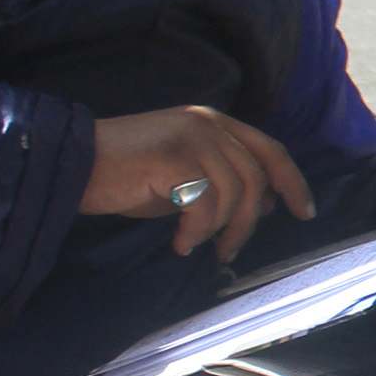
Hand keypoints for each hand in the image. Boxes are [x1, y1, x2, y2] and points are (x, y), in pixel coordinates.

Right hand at [85, 107, 314, 261]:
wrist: (71, 165)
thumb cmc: (125, 175)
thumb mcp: (184, 180)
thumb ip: (223, 184)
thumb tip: (266, 202)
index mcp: (215, 123)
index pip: (271, 150)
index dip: (293, 182)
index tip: (304, 212)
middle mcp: (209, 123)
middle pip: (257, 175)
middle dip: (249, 222)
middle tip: (227, 251)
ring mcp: (192, 136)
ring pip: (235, 192)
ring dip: (219, 230)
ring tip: (194, 246)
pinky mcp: (174, 156)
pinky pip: (205, 202)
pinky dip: (196, 230)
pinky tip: (178, 242)